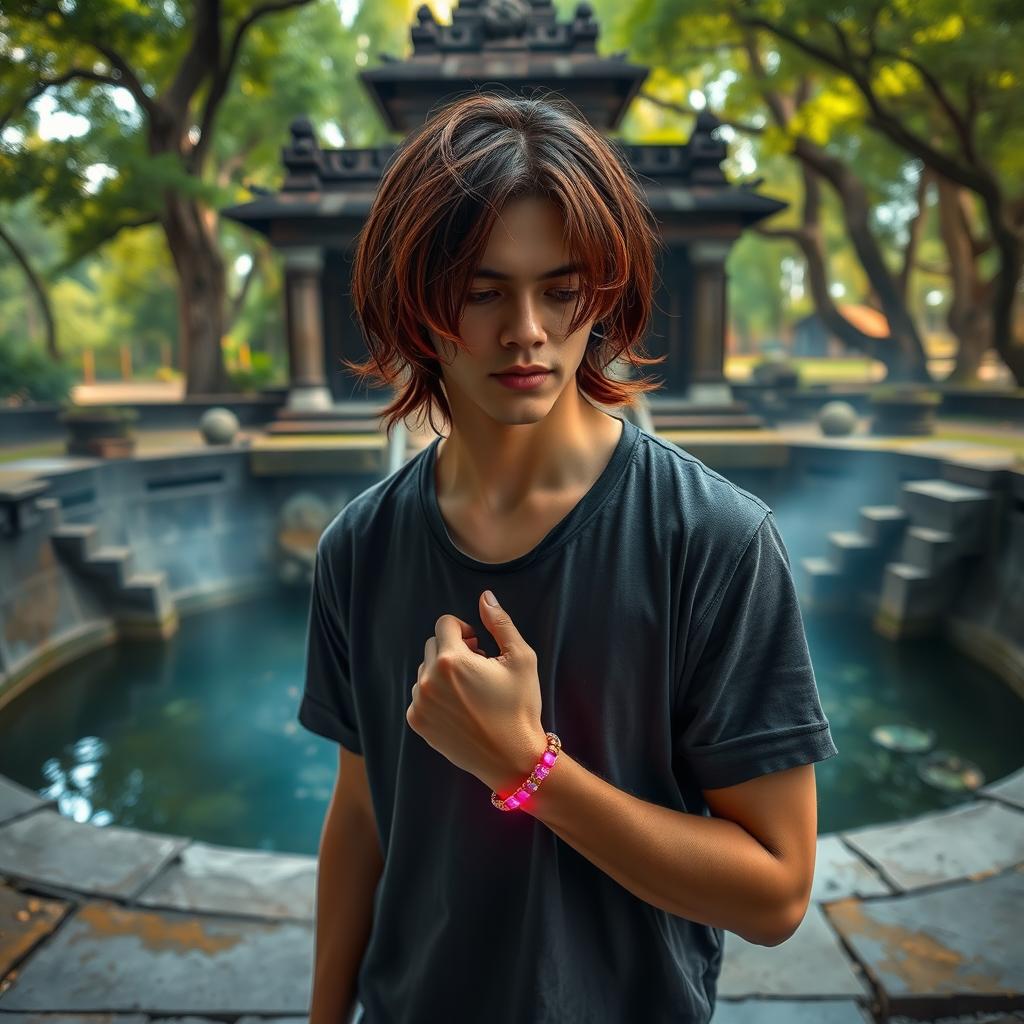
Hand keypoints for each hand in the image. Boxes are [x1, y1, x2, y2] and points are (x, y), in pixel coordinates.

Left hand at [406, 589, 547, 791]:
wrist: (512, 759)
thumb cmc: (520, 707)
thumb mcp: (521, 659)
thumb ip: (500, 623)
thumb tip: (485, 597)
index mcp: (451, 660)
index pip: (444, 624)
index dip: (464, 630)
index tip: (479, 646)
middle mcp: (429, 680)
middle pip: (433, 645)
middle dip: (453, 650)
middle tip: (478, 669)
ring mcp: (420, 703)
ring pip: (426, 671)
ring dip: (443, 673)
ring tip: (470, 691)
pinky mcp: (417, 722)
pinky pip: (421, 695)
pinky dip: (436, 695)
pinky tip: (460, 709)